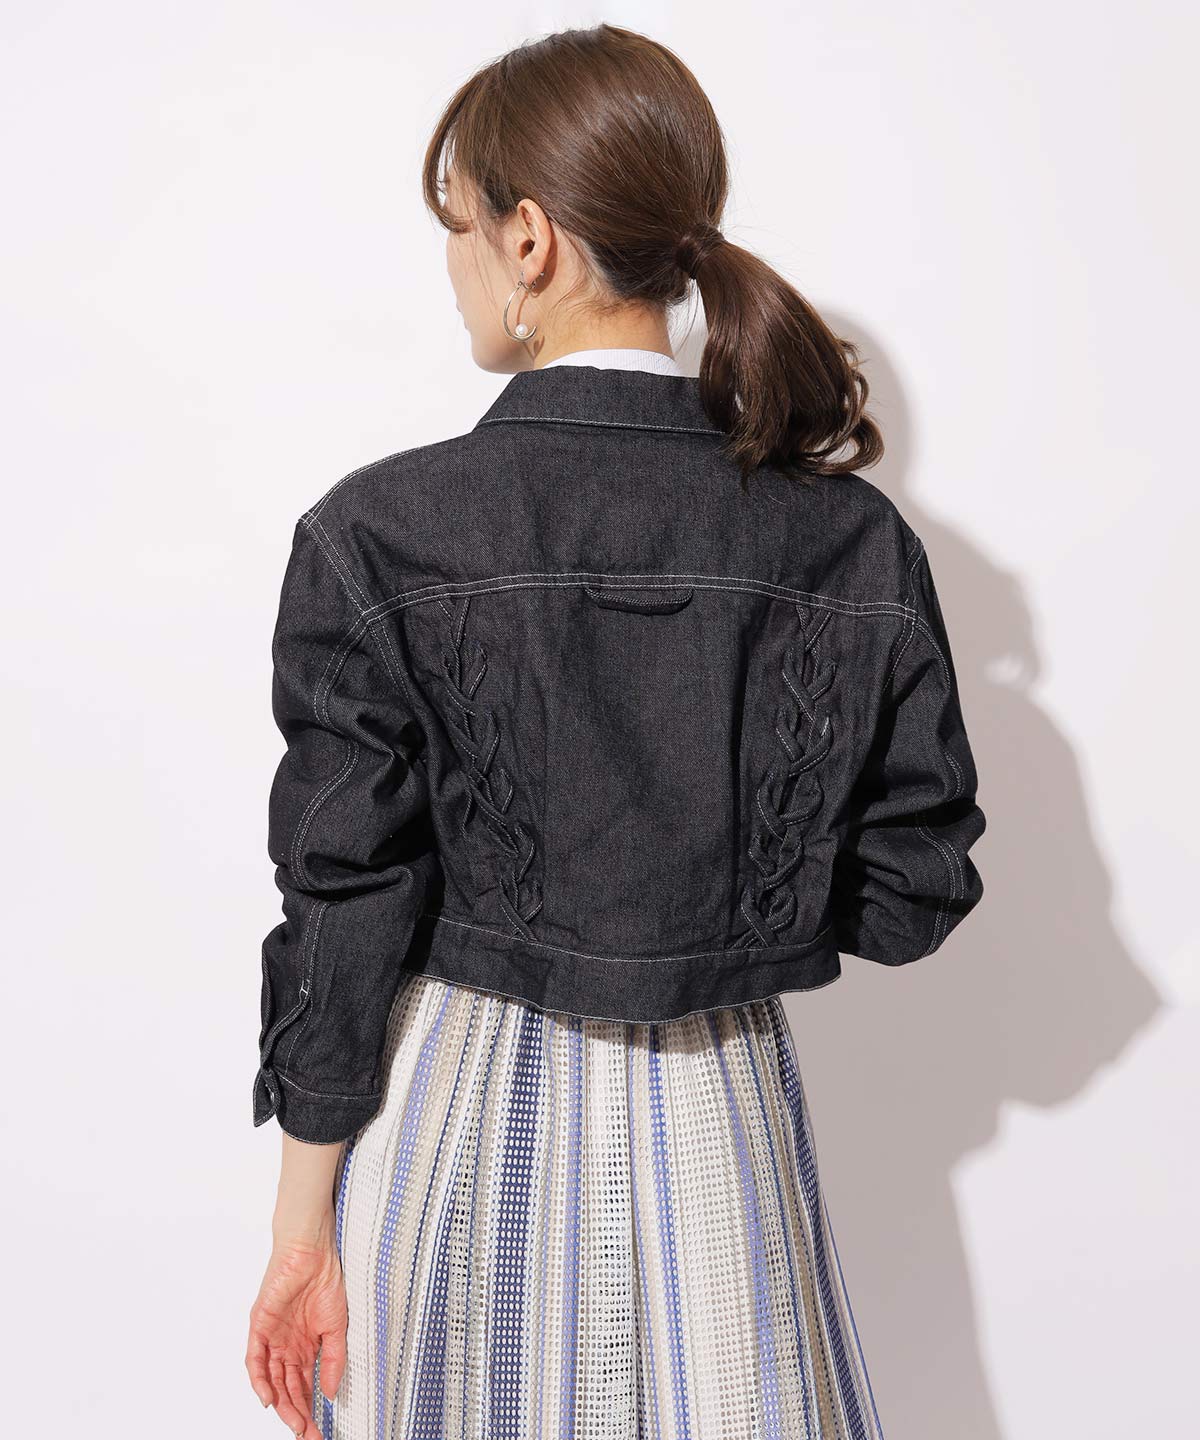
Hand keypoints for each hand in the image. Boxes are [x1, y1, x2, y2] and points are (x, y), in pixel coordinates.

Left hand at [245, 1237, 346, 1438]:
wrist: (313, 1251)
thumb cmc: (327, 1280)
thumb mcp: (338, 1326)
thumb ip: (334, 1360)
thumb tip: (330, 1392)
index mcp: (304, 1347)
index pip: (304, 1387)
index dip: (310, 1410)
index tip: (318, 1431)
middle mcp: (286, 1346)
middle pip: (288, 1389)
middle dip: (297, 1414)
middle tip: (307, 1434)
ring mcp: (271, 1337)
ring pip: (271, 1379)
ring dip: (281, 1404)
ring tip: (295, 1423)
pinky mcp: (259, 1326)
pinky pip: (254, 1359)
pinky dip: (259, 1380)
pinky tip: (269, 1398)